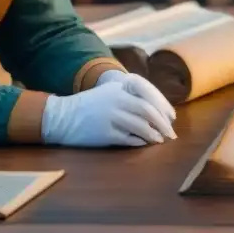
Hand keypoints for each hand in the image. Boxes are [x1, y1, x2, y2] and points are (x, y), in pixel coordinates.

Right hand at [42, 72, 177, 147]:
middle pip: (148, 112)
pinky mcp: (104, 134)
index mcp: (120, 89)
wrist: (61, 117)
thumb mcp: (110, 93)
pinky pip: (127, 139)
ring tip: (160, 140)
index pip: (149, 97)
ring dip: (153, 134)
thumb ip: (131, 97)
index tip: (172, 117)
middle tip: (172, 133)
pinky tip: (145, 143)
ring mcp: (110, 117)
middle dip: (163, 124)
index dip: (164, 108)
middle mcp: (116, 101)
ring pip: (140, 126)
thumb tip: (157, 110)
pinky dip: (139, 141)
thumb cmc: (90, 106)